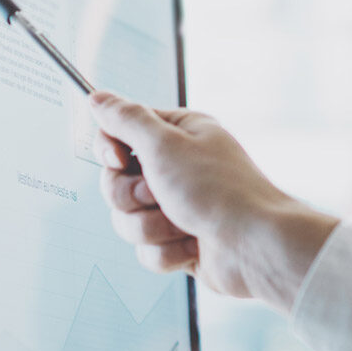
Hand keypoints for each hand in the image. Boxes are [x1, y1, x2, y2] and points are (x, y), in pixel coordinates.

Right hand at [91, 91, 336, 308]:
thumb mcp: (164, 144)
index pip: (119, 134)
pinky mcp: (180, 243)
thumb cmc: (216, 190)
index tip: (119, 160)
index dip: (110, 151)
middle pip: (115, 183)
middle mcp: (178, 168)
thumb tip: (97, 97)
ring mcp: (179, 207)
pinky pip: (147, 251)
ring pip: (127, 221)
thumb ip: (126, 120)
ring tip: (183, 224)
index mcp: (179, 134)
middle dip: (131, 197)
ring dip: (151, 227)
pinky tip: (193, 248)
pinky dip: (167, 253)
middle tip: (158, 195)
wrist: (254, 246)